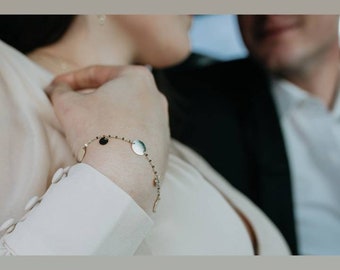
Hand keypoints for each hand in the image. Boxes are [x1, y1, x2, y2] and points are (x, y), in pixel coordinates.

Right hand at [46, 65, 169, 211]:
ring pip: (127, 116)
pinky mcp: (162, 146)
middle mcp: (156, 97)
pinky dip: (120, 138)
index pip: (98, 73)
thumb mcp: (68, 104)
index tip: (56, 87)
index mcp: (138, 78)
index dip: (72, 79)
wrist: (123, 176)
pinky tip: (107, 148)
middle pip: (116, 94)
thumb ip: (61, 91)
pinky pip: (135, 137)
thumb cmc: (96, 132)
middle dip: (91, 99)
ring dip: (107, 119)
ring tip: (87, 131)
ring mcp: (162, 123)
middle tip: (71, 106)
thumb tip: (57, 88)